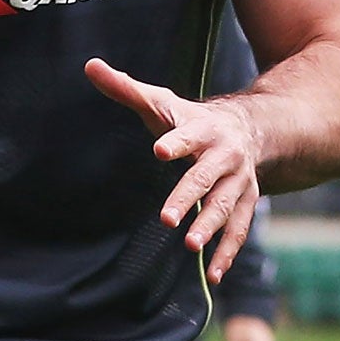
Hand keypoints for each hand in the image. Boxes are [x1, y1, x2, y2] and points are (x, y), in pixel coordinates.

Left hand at [85, 60, 260, 283]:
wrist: (249, 130)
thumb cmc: (192, 120)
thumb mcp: (163, 103)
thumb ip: (127, 88)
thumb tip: (90, 65)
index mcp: (203, 130)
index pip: (188, 135)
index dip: (175, 141)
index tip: (159, 149)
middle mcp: (225, 157)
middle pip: (205, 178)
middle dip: (187, 197)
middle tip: (167, 218)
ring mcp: (239, 183)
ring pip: (226, 207)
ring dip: (210, 227)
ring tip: (191, 246)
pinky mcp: (247, 204)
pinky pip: (239, 230)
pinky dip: (227, 253)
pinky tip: (212, 275)